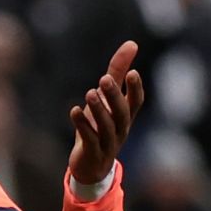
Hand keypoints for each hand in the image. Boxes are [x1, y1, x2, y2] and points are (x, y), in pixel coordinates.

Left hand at [67, 40, 145, 186]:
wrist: (91, 166)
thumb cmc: (100, 126)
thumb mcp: (107, 98)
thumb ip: (117, 71)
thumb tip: (132, 43)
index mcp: (125, 116)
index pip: (136, 102)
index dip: (135, 88)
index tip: (133, 72)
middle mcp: (120, 129)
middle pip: (121, 112)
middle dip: (114, 96)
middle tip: (104, 78)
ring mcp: (107, 143)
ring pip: (106, 127)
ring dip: (98, 109)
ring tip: (89, 93)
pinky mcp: (92, 153)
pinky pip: (90, 139)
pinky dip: (83, 125)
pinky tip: (74, 111)